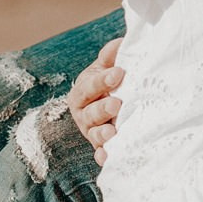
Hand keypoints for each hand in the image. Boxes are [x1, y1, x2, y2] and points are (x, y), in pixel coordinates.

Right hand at [67, 37, 124, 154]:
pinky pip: (101, 154)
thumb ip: (112, 56)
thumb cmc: (112, 81)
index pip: (88, 87)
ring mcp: (92, 132)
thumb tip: (119, 44)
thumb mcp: (109, 67)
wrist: (118, 101)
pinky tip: (108, 157)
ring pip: (94, 135)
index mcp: (82, 92)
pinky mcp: (103, 147)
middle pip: (89, 113)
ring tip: (112, 132)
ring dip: (102, 134)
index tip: (119, 72)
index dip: (101, 81)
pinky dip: (104, 156)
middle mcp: (83, 114)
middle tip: (117, 103)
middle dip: (102, 109)